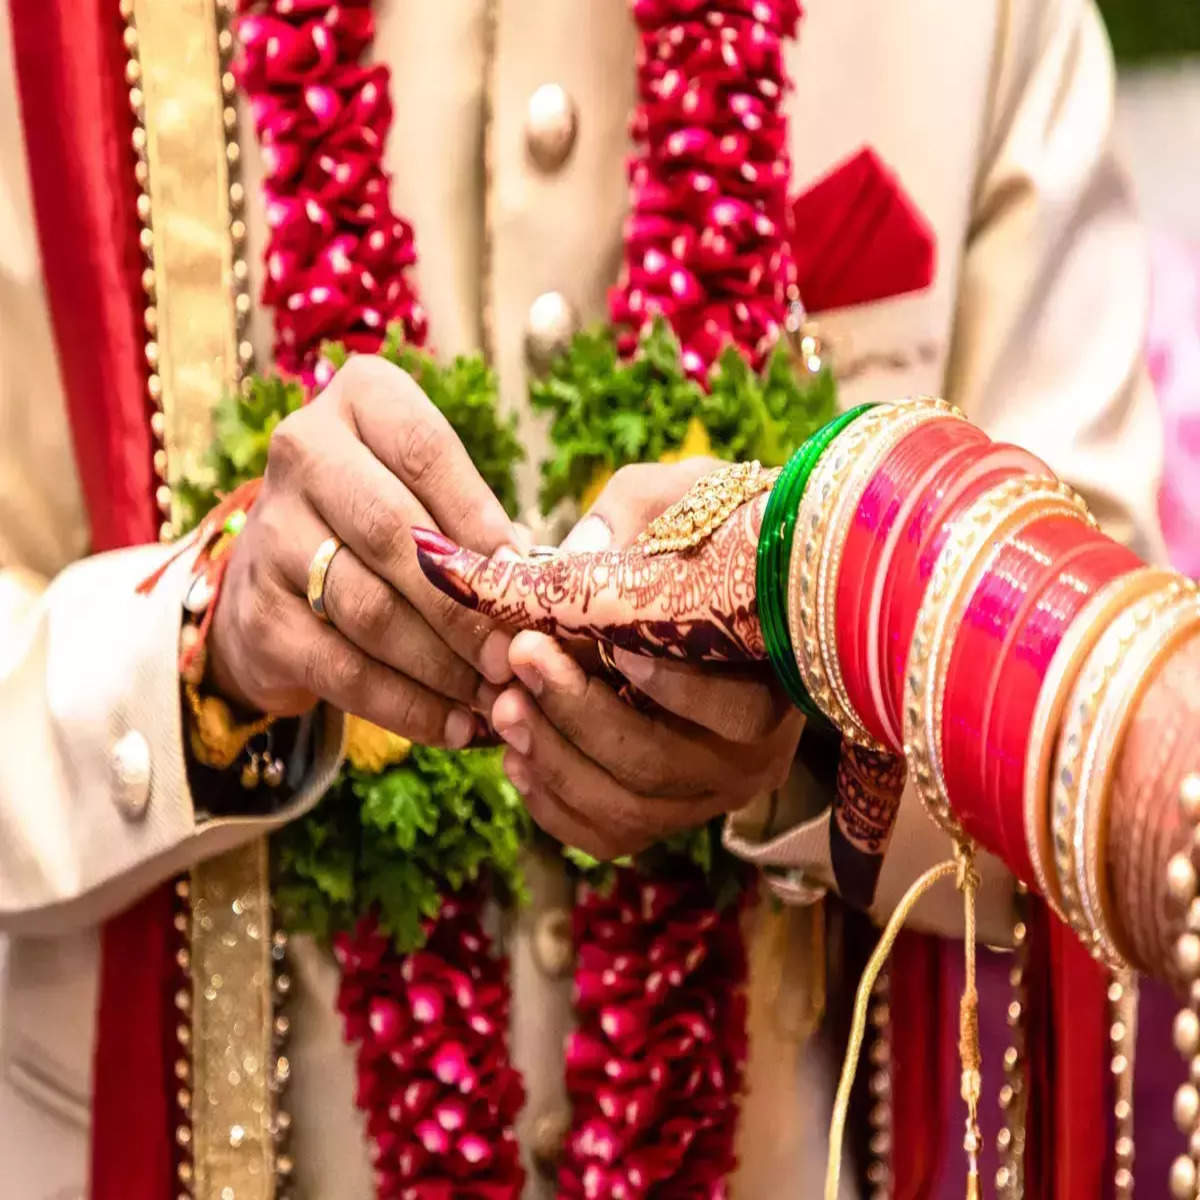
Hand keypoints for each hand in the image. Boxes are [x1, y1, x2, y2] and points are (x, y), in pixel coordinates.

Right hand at [208, 356, 518, 747]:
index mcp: (360, 402)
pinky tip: (454, 726)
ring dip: (443, 665)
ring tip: (496, 697)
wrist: (277, 581)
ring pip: (370, 609)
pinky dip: (406, 705)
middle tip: (517, 657)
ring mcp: (270, 533)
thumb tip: (540, 584)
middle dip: (466, 606)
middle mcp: (302, 452)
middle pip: (394, 534)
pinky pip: (342, 669)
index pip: (426, 450)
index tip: (529, 582)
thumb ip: (481, 528)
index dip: (482, 519)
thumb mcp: (433, 499)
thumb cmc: (389, 526)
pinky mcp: (257, 614)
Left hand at [433, 460, 803, 858]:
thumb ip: (637, 512)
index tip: (607, 641)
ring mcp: (703, 797)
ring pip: (622, 808)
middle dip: (576, 711)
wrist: (726, 602)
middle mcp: (748, 760)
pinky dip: (549, 801)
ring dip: (551, 756)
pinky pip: (602, 834)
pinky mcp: (660, 817)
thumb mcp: (692, 499)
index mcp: (775, 690)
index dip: (668, 685)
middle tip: (520, 655)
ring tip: (502, 703)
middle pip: (657, 763)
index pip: (731, 710)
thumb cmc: (714, 542)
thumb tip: (572, 555)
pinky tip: (514, 753)